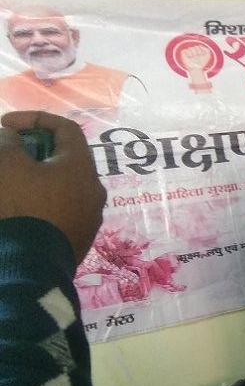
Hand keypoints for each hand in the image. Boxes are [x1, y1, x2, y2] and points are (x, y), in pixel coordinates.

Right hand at [0, 111, 105, 261]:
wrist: (28, 266)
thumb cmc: (18, 207)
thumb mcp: (6, 164)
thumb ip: (8, 142)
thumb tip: (13, 138)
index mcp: (82, 168)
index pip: (67, 128)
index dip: (35, 119)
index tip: (5, 125)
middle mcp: (94, 191)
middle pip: (66, 159)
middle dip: (34, 150)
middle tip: (7, 153)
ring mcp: (90, 219)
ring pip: (63, 187)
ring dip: (36, 178)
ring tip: (10, 181)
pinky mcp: (79, 240)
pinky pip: (61, 210)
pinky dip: (41, 201)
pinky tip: (19, 208)